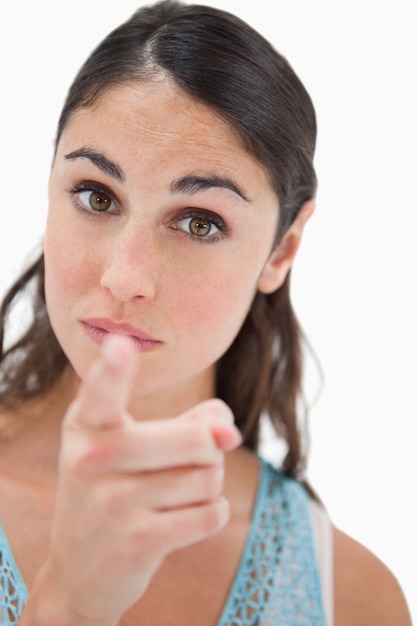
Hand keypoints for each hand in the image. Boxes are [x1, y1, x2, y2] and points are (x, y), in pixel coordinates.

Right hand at [32, 335, 241, 624]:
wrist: (80, 570)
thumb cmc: (116, 490)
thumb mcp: (133, 448)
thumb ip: (191, 422)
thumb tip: (229, 432)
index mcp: (86, 426)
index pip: (102, 391)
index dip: (112, 368)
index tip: (120, 345)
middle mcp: (93, 459)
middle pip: (197, 439)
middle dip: (210, 452)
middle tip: (189, 462)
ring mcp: (113, 503)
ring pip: (208, 476)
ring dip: (208, 485)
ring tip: (177, 494)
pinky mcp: (138, 541)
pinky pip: (210, 513)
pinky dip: (211, 513)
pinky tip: (183, 519)